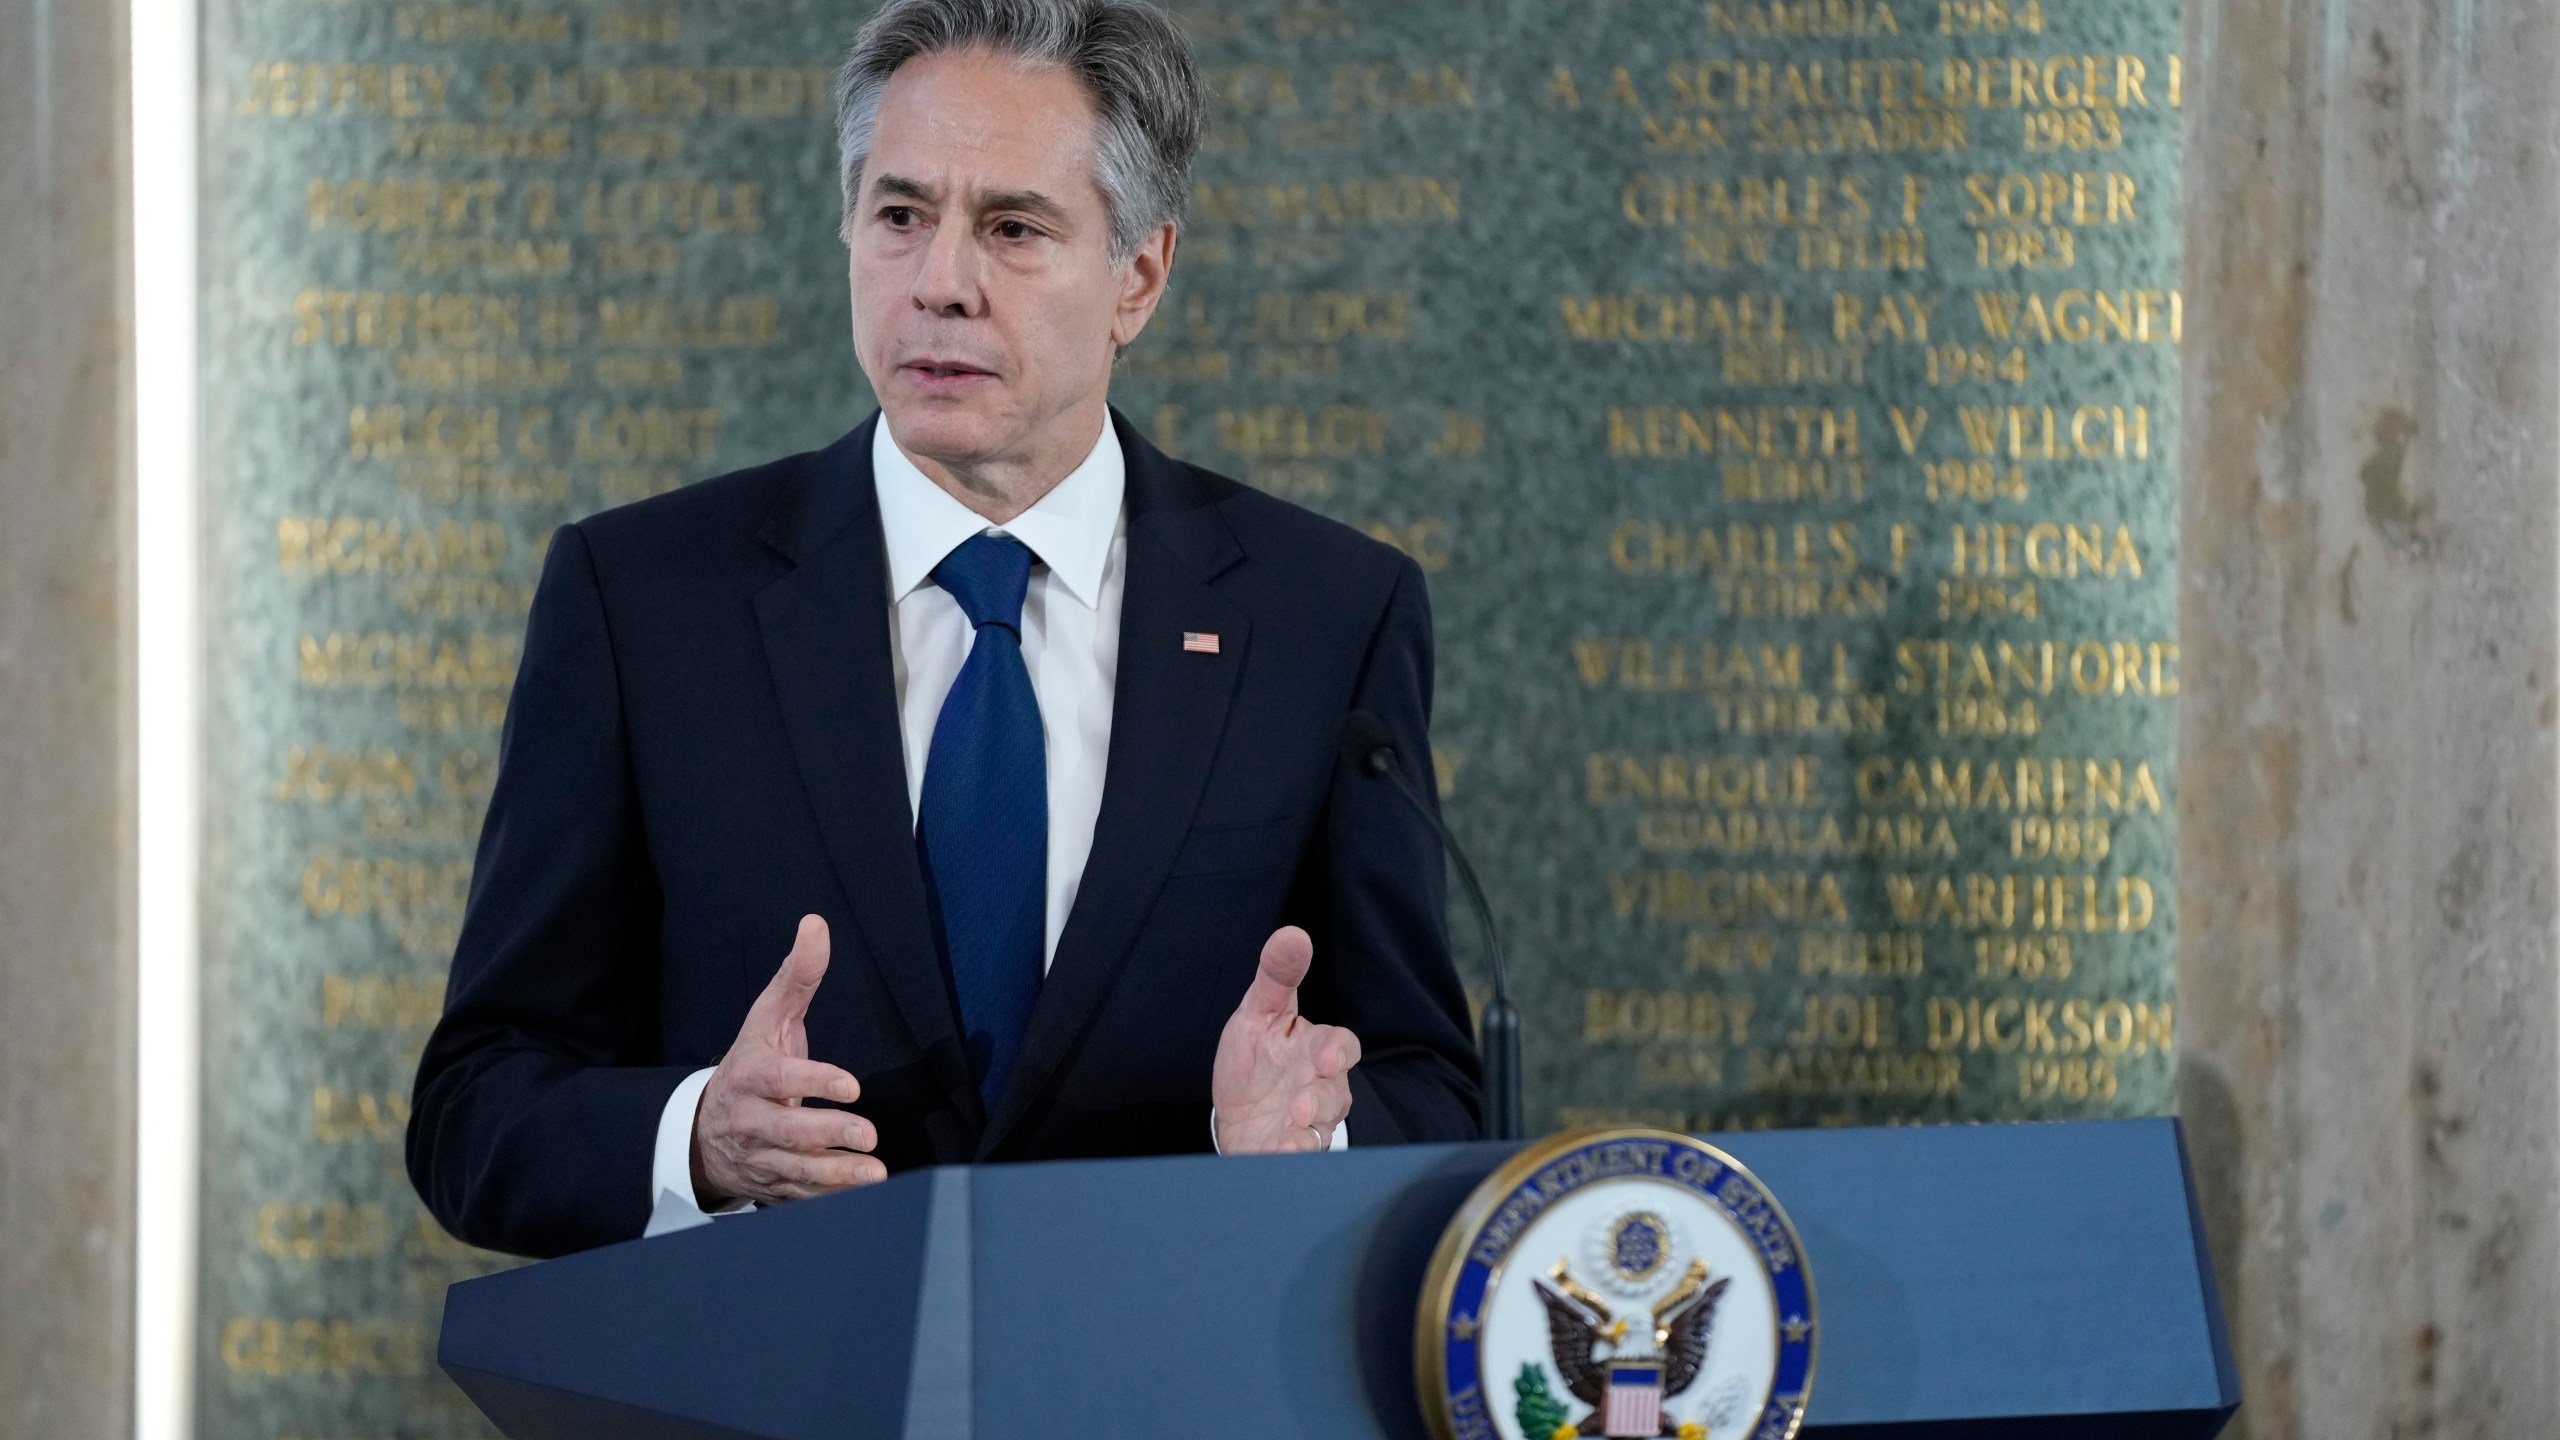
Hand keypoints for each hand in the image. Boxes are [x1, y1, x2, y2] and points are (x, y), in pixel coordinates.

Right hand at [689, 915, 885, 1206]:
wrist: (706, 1131)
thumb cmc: (751, 1066)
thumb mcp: (767, 1019)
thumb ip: (796, 977)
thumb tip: (816, 924)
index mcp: (750, 1076)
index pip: (780, 1079)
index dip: (814, 1081)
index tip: (851, 1085)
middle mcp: (752, 1121)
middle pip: (787, 1131)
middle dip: (827, 1134)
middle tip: (868, 1134)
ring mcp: (762, 1158)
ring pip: (797, 1170)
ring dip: (836, 1175)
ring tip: (875, 1173)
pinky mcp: (775, 1186)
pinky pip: (801, 1197)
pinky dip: (830, 1199)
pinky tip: (865, 1196)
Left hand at [1211, 925, 1361, 1153]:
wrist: (1236, 1118)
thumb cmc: (1254, 1061)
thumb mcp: (1257, 1013)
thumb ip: (1276, 976)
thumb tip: (1292, 933)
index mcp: (1315, 1049)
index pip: (1341, 1045)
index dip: (1336, 1051)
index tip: (1322, 1055)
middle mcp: (1320, 1086)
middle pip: (1338, 1092)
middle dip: (1323, 1097)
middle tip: (1301, 1105)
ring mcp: (1310, 1122)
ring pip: (1324, 1127)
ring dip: (1308, 1132)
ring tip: (1288, 1134)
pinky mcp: (1294, 1151)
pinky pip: (1304, 1156)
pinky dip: (1294, 1156)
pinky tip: (1278, 1153)